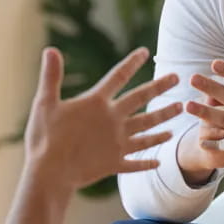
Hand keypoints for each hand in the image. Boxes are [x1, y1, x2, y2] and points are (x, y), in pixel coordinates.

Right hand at [24, 47, 180, 190]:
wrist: (51, 173)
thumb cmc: (45, 137)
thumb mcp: (44, 103)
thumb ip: (51, 76)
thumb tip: (50, 50)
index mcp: (96, 103)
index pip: (118, 76)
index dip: (132, 63)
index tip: (145, 52)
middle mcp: (113, 120)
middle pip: (141, 100)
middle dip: (160, 87)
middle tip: (178, 78)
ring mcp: (117, 143)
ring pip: (147, 129)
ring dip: (164, 119)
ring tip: (179, 111)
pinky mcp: (115, 163)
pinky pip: (136, 162)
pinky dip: (148, 162)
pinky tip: (159, 162)